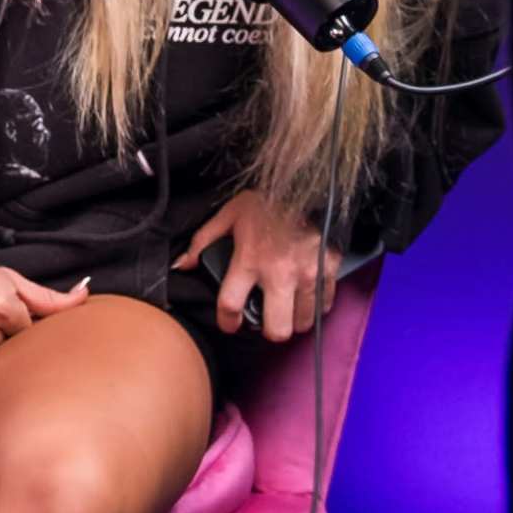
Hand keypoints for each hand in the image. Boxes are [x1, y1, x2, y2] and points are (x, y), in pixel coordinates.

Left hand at [177, 192, 341, 343]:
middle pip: (276, 329)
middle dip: (269, 331)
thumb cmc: (268, 198)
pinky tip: (307, 296)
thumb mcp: (230, 213)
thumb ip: (203, 241)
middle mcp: (279, 273)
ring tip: (288, 309)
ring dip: (294, 320)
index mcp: (250, 260)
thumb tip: (183, 264)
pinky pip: (324, 304)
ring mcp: (307, 274)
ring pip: (303, 323)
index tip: (229, 323)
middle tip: (266, 320)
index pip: (231, 305)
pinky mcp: (329, 270)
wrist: (310, 182)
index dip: (226, 322)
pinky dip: (316, 305)